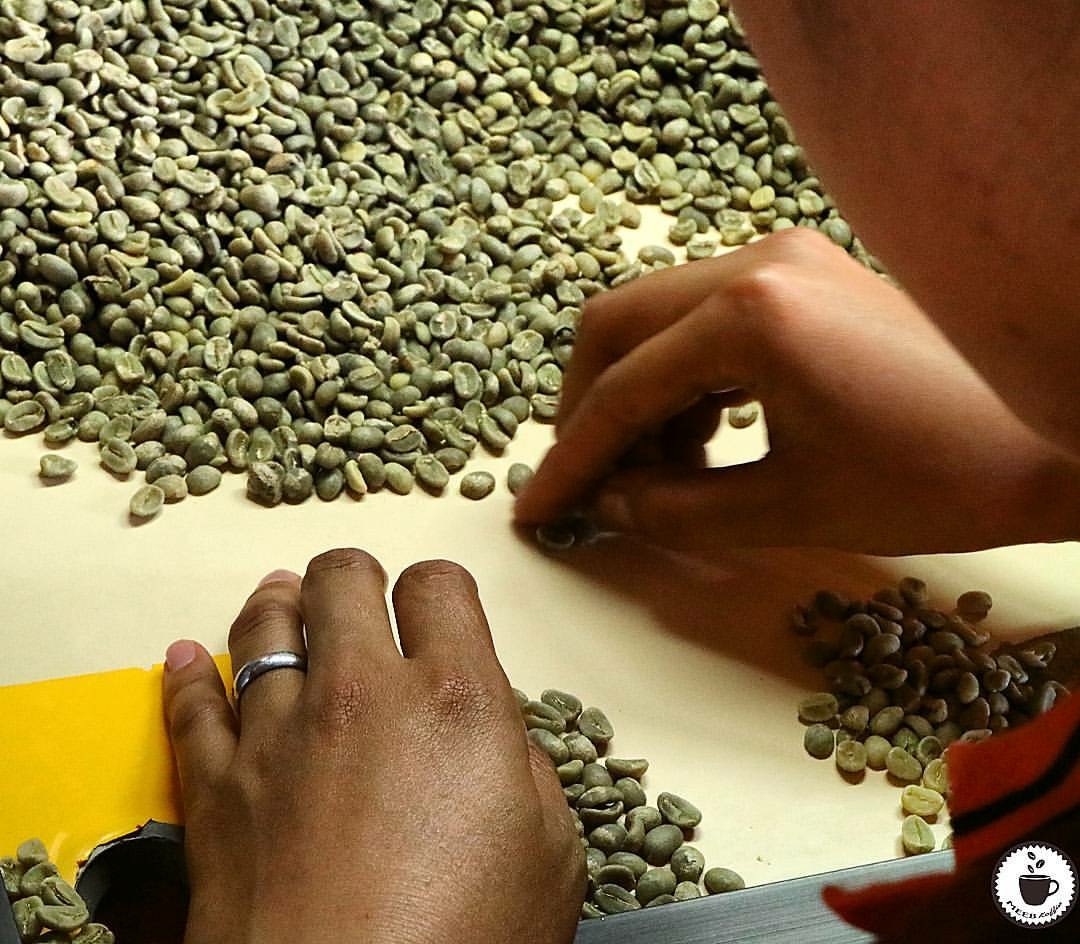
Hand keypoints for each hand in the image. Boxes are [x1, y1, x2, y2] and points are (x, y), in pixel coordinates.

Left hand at [162, 550, 583, 943]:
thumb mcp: (550, 855)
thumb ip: (526, 771)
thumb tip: (495, 740)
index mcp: (455, 701)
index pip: (438, 587)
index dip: (439, 588)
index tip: (437, 606)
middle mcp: (361, 695)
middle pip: (342, 579)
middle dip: (355, 577)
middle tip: (360, 592)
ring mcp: (279, 734)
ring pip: (263, 624)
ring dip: (276, 602)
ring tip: (281, 596)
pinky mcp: (217, 786)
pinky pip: (190, 705)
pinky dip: (185, 675)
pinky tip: (184, 658)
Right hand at [515, 228, 1078, 554]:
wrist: (1058, 427)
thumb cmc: (942, 474)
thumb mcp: (792, 511)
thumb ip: (678, 511)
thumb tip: (609, 504)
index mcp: (752, 316)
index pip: (621, 390)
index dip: (571, 459)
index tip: (538, 507)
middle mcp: (757, 263)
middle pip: (616, 324)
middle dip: (586, 409)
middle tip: (585, 479)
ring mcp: (784, 257)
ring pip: (657, 315)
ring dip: (637, 392)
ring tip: (656, 471)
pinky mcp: (804, 271)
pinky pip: (707, 315)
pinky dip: (684, 374)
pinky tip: (704, 432)